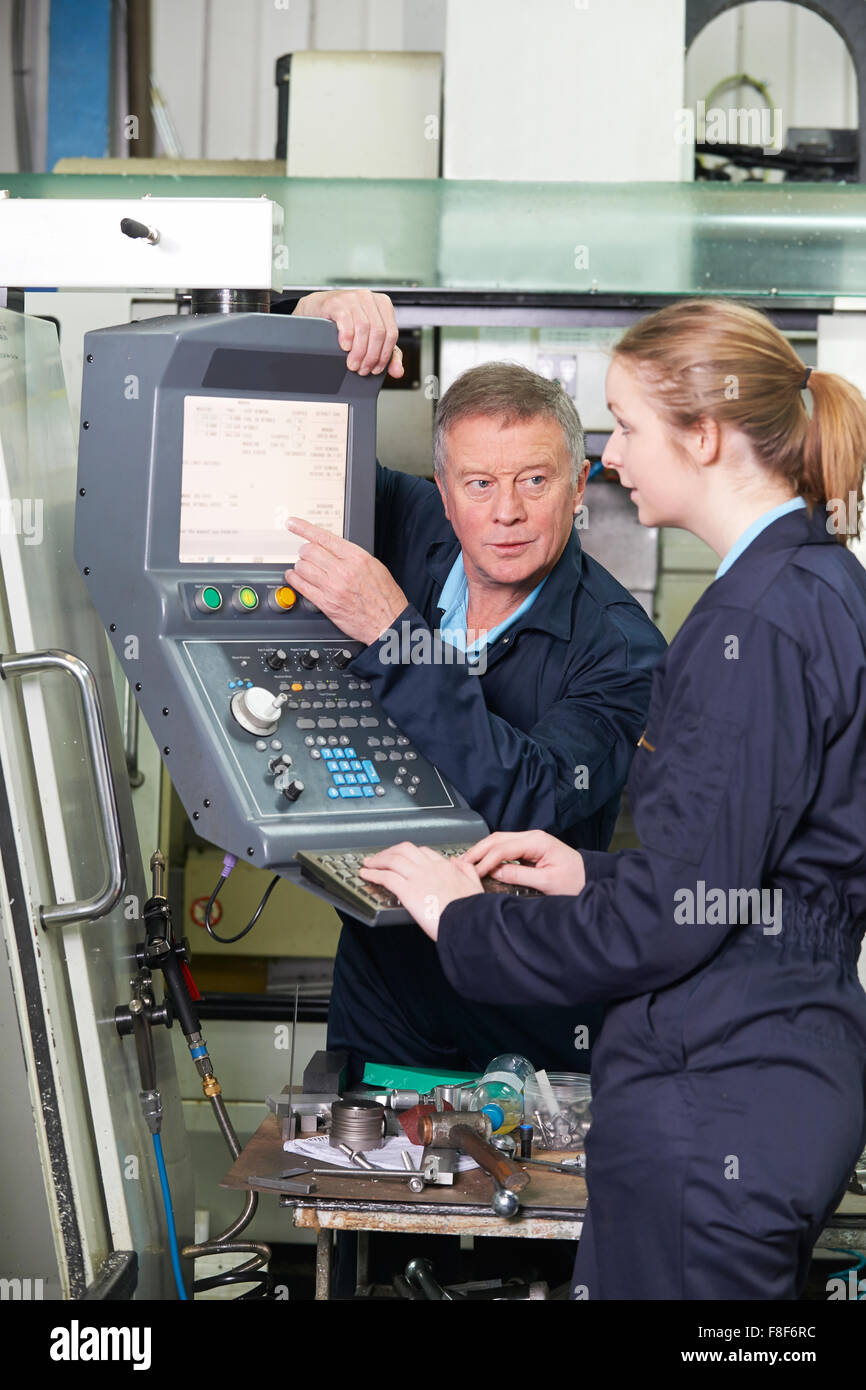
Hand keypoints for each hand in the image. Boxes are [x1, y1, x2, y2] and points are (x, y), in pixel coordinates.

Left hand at [286, 518, 407, 644]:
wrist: (388, 621)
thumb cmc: (385, 597)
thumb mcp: (374, 566)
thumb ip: (351, 555)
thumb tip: (333, 547)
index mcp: (357, 558)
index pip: (323, 537)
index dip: (303, 528)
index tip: (293, 523)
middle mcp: (343, 571)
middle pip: (309, 550)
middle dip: (305, 550)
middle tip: (306, 552)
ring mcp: (332, 587)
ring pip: (302, 567)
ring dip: (300, 565)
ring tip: (303, 567)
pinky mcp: (326, 603)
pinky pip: (301, 586)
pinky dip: (294, 579)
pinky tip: (295, 576)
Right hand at [292, 289, 403, 377]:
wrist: (318, 308)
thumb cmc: (346, 321)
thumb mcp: (370, 337)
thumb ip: (388, 355)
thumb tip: (398, 372)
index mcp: (383, 304)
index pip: (392, 333)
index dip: (385, 355)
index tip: (375, 369)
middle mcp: (370, 298)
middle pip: (378, 332)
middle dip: (371, 356)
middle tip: (362, 370)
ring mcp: (353, 298)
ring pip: (364, 328)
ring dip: (359, 351)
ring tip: (353, 364)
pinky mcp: (337, 301)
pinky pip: (346, 321)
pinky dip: (347, 337)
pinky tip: (345, 347)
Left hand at [359, 843, 483, 940]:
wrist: (468, 922)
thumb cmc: (472, 910)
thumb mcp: (475, 885)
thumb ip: (466, 870)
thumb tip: (456, 861)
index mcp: (446, 867)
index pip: (423, 852)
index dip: (409, 853)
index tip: (402, 858)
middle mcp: (430, 868)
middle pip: (404, 849)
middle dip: (390, 851)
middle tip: (380, 857)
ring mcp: (418, 878)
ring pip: (392, 860)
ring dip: (377, 860)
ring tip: (368, 864)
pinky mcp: (408, 891)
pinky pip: (386, 877)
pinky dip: (373, 874)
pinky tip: (366, 875)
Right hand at [462, 830, 585, 895]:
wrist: (588, 877)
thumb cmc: (574, 880)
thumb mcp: (547, 882)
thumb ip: (520, 875)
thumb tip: (496, 872)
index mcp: (537, 841)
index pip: (504, 848)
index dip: (487, 860)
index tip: (475, 872)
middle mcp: (532, 837)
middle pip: (497, 839)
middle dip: (478, 851)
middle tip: (462, 863)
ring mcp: (529, 841)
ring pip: (498, 841)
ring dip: (482, 851)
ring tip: (467, 862)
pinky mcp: (527, 848)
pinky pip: (504, 847)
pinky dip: (490, 853)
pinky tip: (481, 862)